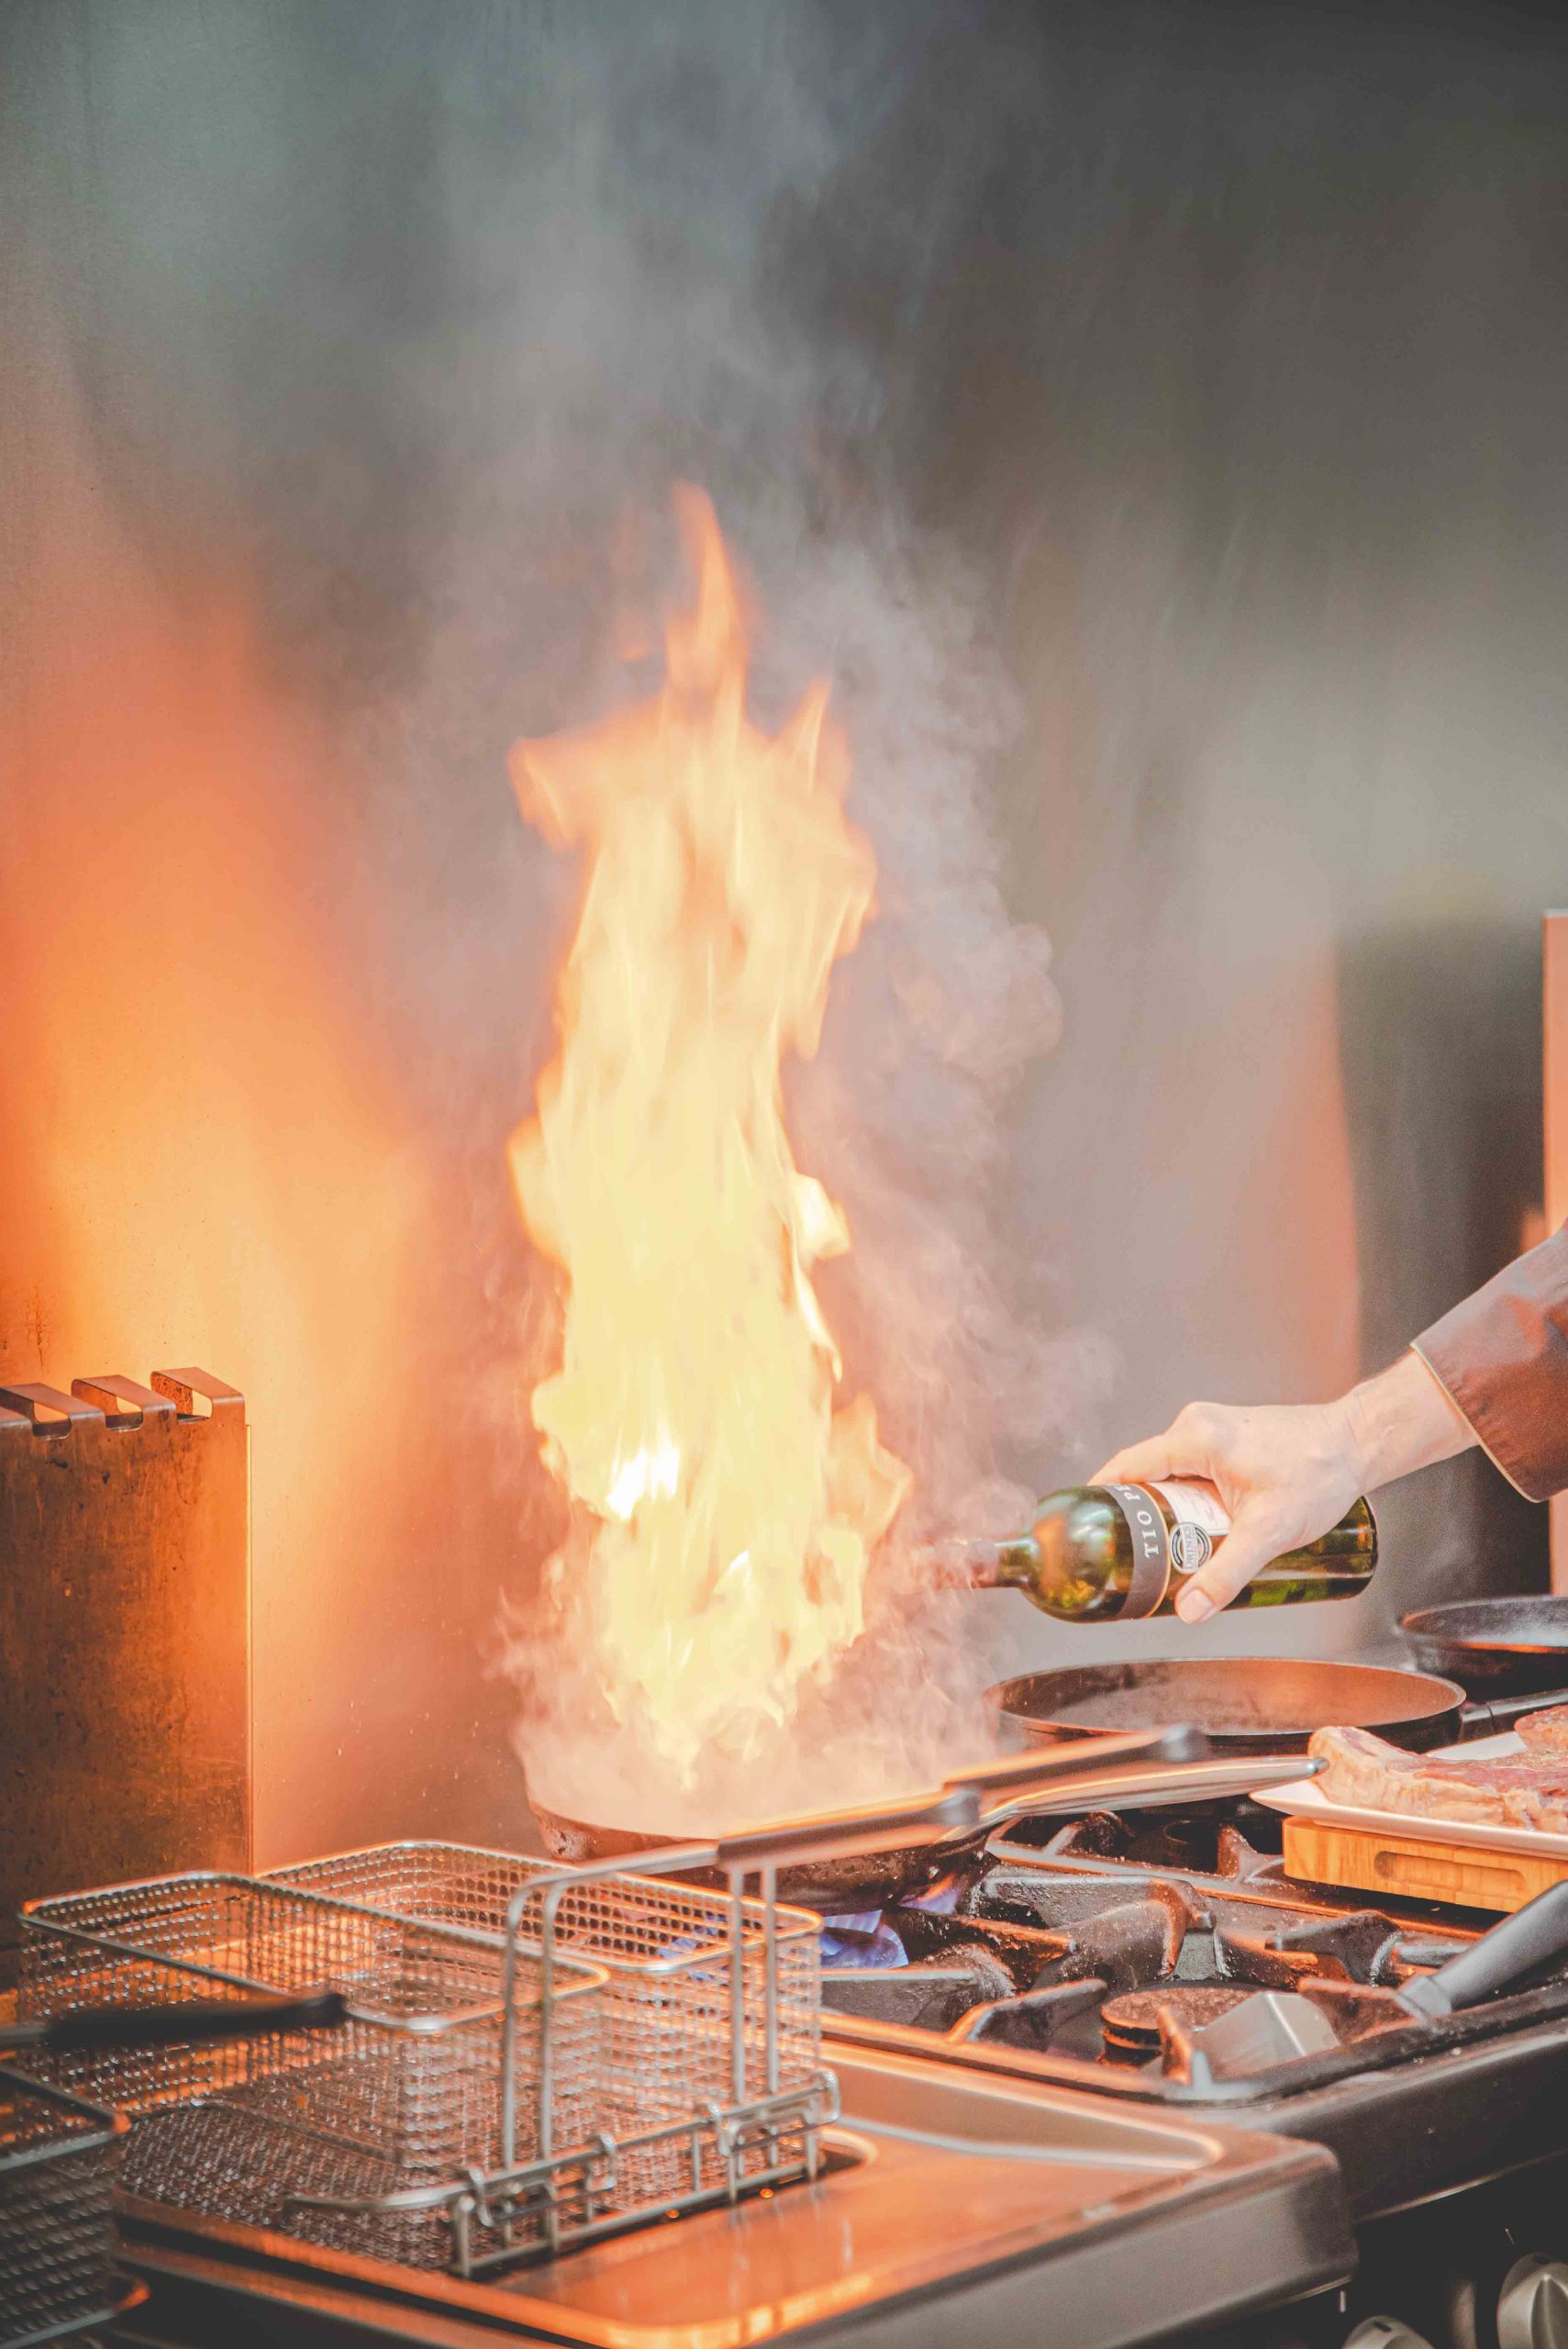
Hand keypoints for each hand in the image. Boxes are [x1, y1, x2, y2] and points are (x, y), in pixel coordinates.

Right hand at [1094, 1400, 1364, 1620]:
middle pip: (1144, 1472)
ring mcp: (1210, 1425)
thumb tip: (1190, 1609)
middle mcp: (1196, 1423)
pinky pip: (1188, 1466)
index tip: (1085, 1528)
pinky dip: (1185, 1495)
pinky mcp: (1224, 1435)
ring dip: (1165, 1506)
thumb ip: (1226, 1572)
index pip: (1126, 1466)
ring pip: (1168, 1471)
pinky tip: (1198, 1524)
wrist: (1356, 1444)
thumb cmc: (1320, 1473)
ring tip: (1169, 1545)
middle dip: (1136, 1514)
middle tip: (1133, 1555)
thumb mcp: (1269, 1532)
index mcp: (1195, 1437)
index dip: (1101, 1498)